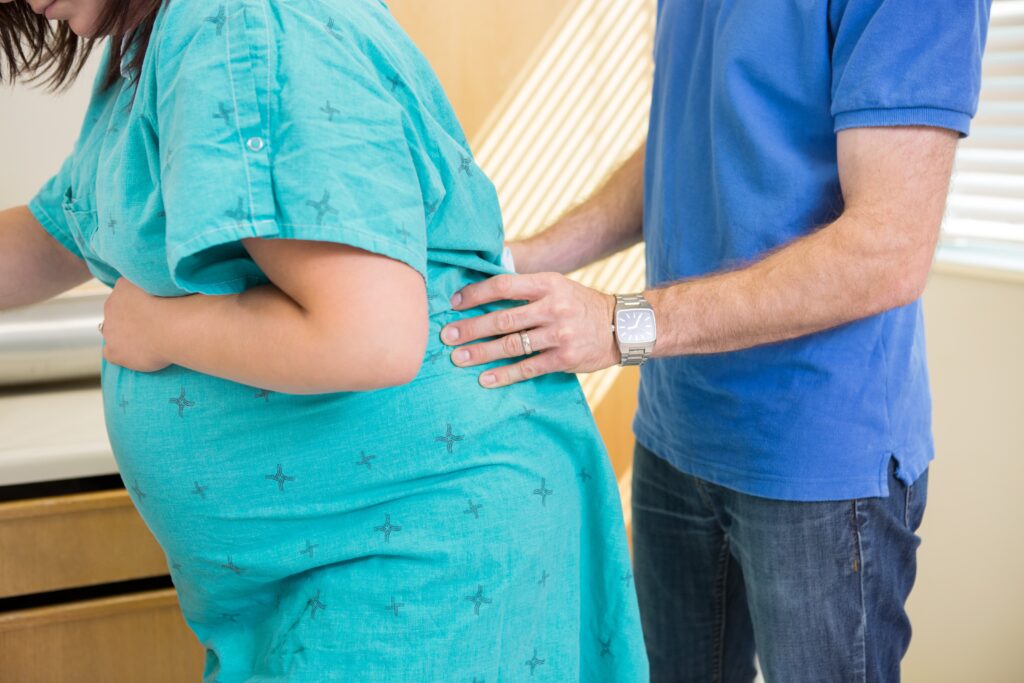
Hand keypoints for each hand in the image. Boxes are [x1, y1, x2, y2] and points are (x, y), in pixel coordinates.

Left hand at [100, 277, 171, 371]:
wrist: (175, 327)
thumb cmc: (178, 303)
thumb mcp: (167, 281)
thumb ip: (156, 282)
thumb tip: (161, 283)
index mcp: (124, 286)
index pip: (125, 293)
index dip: (140, 301)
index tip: (154, 307)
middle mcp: (111, 305)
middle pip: (118, 312)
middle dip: (132, 317)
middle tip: (153, 323)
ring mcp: (110, 329)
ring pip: (113, 331)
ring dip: (126, 335)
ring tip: (148, 340)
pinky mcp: (114, 351)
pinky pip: (110, 353)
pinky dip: (122, 353)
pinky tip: (137, 354)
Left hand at [441, 273, 618, 387]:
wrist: (621, 326)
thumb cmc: (580, 304)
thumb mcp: (557, 285)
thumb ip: (526, 289)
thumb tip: (483, 292)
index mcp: (548, 283)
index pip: (504, 286)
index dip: (476, 294)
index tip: (453, 303)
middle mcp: (553, 307)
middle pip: (503, 319)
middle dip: (471, 328)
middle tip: (447, 336)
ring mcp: (560, 334)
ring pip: (512, 345)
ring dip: (481, 353)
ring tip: (458, 358)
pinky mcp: (565, 358)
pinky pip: (528, 367)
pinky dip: (504, 374)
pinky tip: (485, 379)